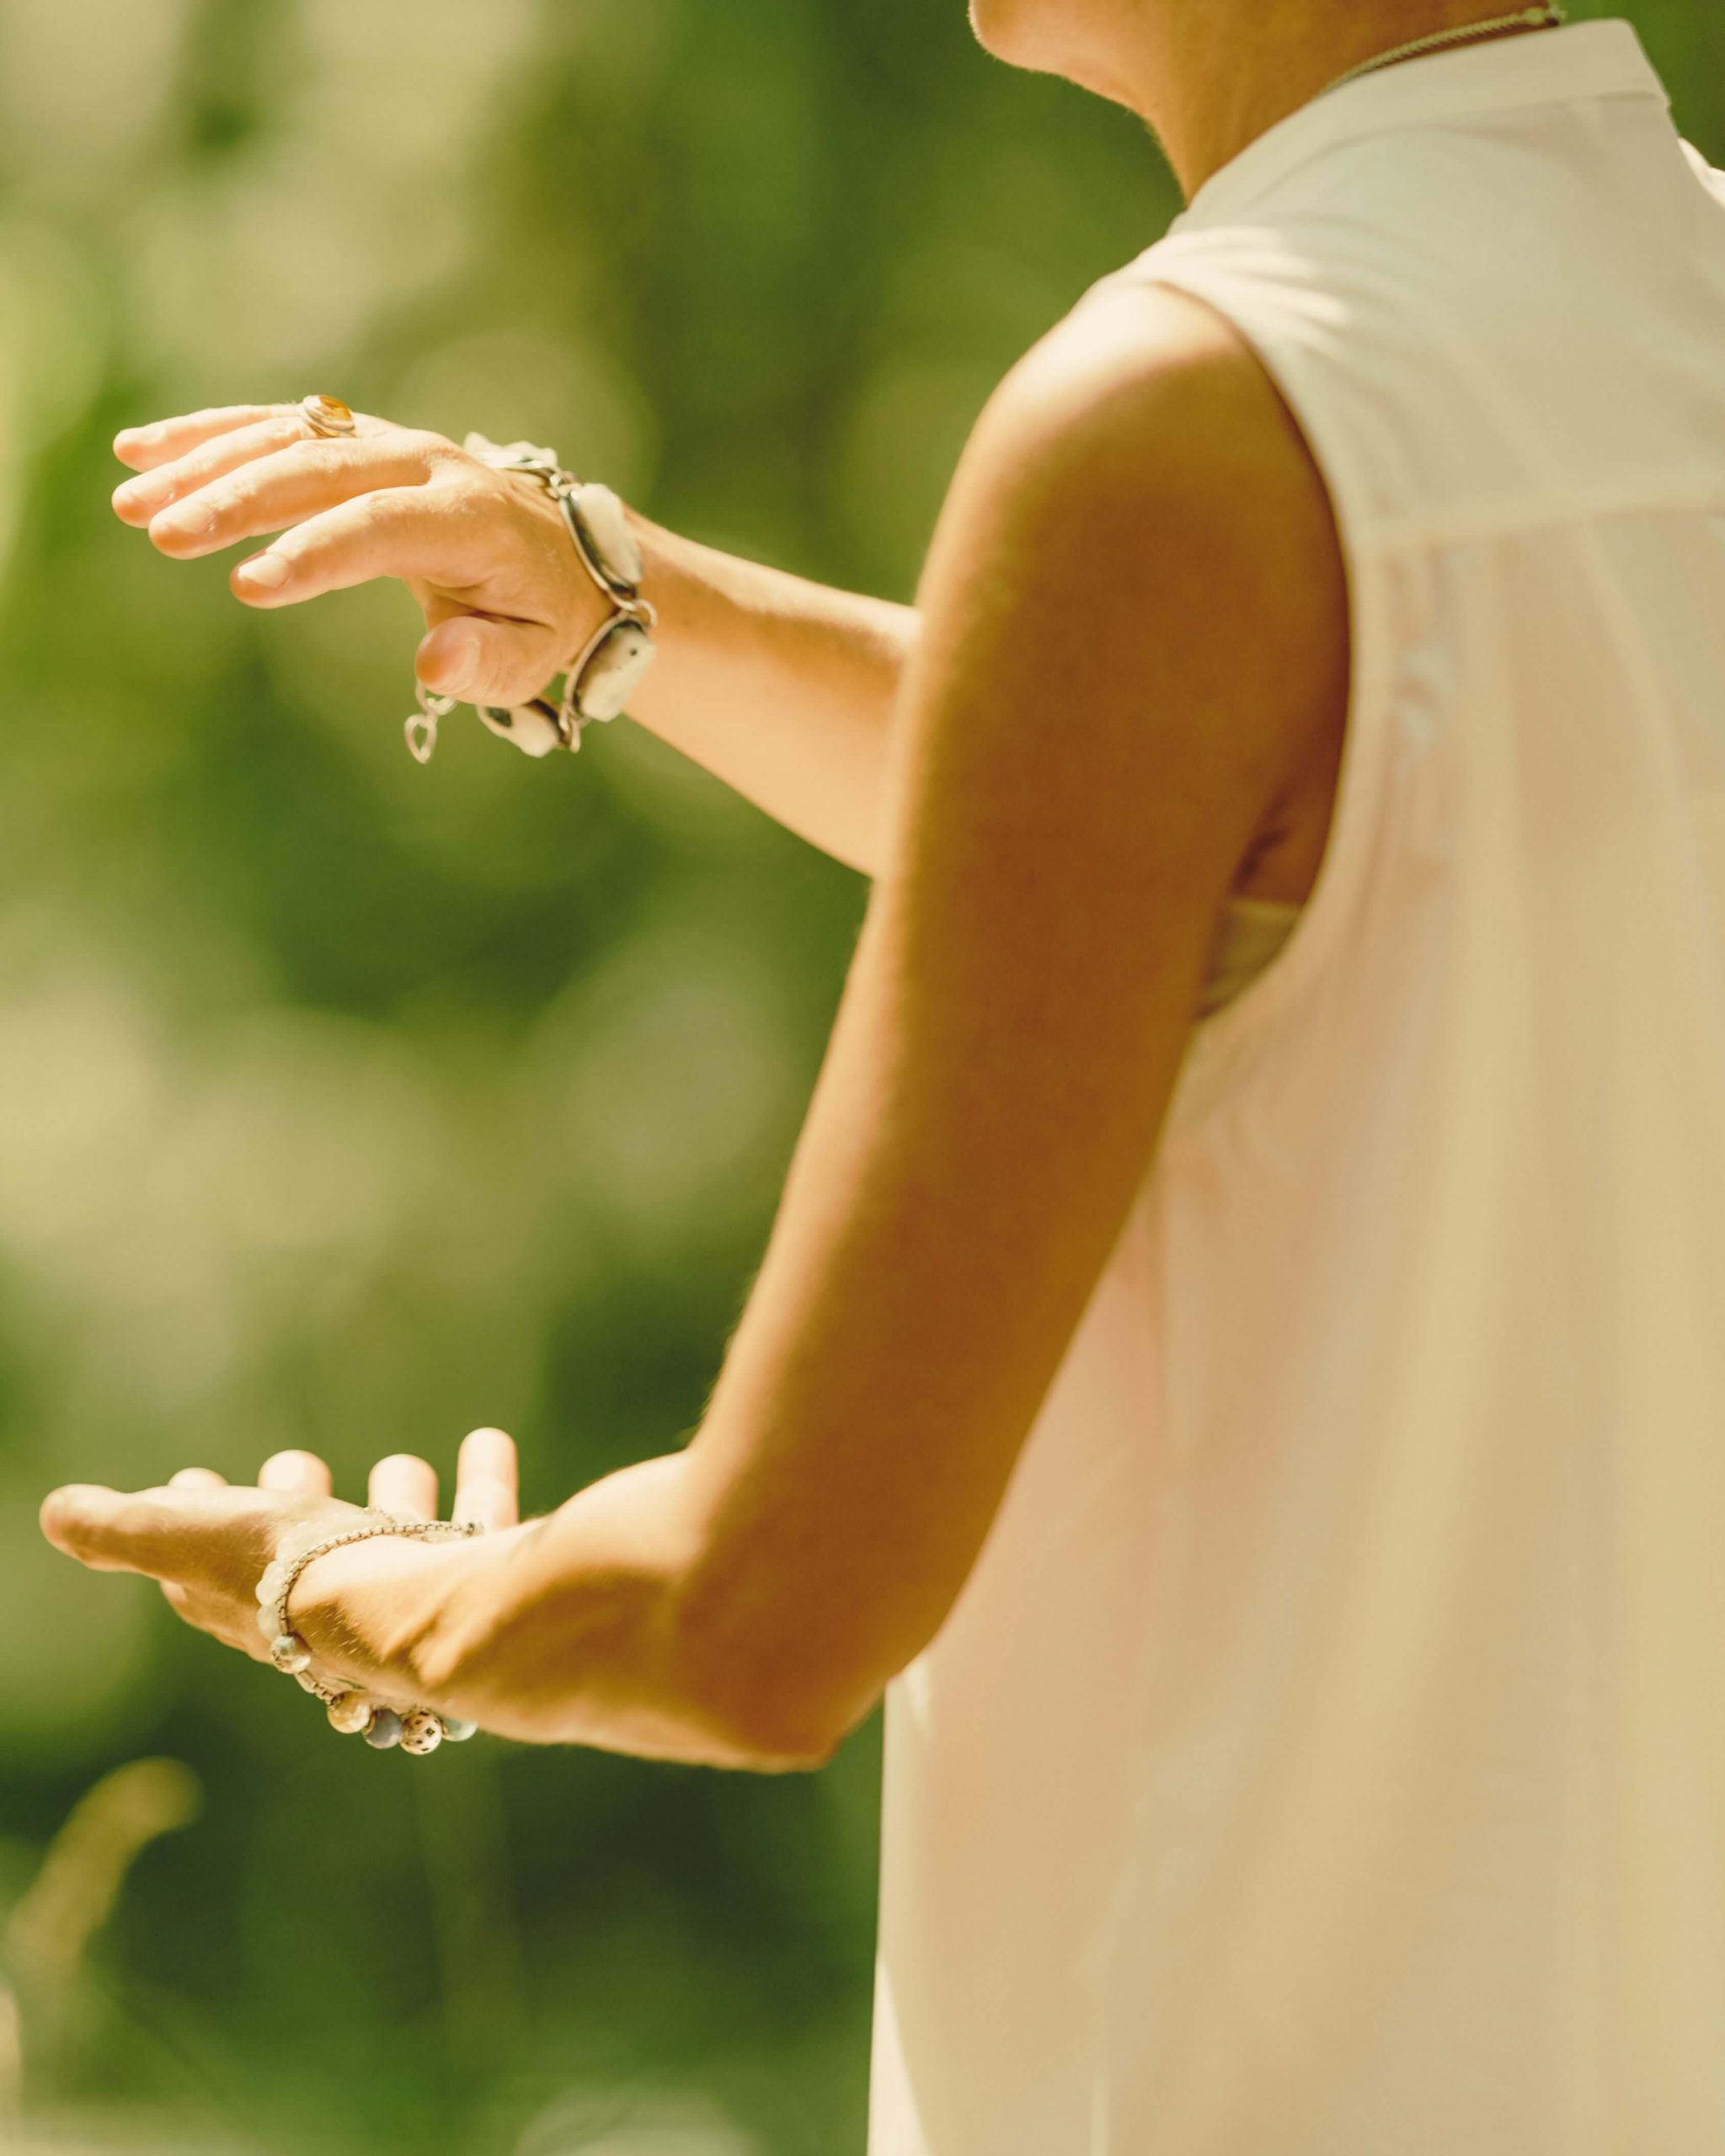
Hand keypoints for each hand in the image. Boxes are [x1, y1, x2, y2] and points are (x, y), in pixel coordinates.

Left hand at [39, 1429, 520, 1699]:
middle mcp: (329, 1610)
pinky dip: (479, 1481)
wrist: (413, 1618)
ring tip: (400, 1463)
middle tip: (293, 1463)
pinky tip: (486, 1440)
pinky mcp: (471, 1581)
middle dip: (296, 1511)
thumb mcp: (193, 1539)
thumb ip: (125, 1529)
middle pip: (305, 1559)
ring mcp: (404, 1599)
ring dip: (394, 1502)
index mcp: (253, 1606)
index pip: (208, 1571)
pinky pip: (476, 1524)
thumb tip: (54, 1514)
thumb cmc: (291, 1580)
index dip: (194, 1526)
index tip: (191, 1478)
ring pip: (396, 1543)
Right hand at [110, 403, 611, 709]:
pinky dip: (210, 435)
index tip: (248, 588)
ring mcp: (386, 442)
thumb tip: (433, 664)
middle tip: (164, 534)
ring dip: (206, 464)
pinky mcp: (355, 439)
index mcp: (470, 517)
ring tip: (133, 503)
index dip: (314, 553)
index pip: (380, 526)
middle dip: (238, 498)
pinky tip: (142, 452)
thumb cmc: (541, 617)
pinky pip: (278, 426)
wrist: (566, 553)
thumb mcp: (532, 655)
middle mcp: (425, 462)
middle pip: (320, 469)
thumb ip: (489, 663)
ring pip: (288, 437)